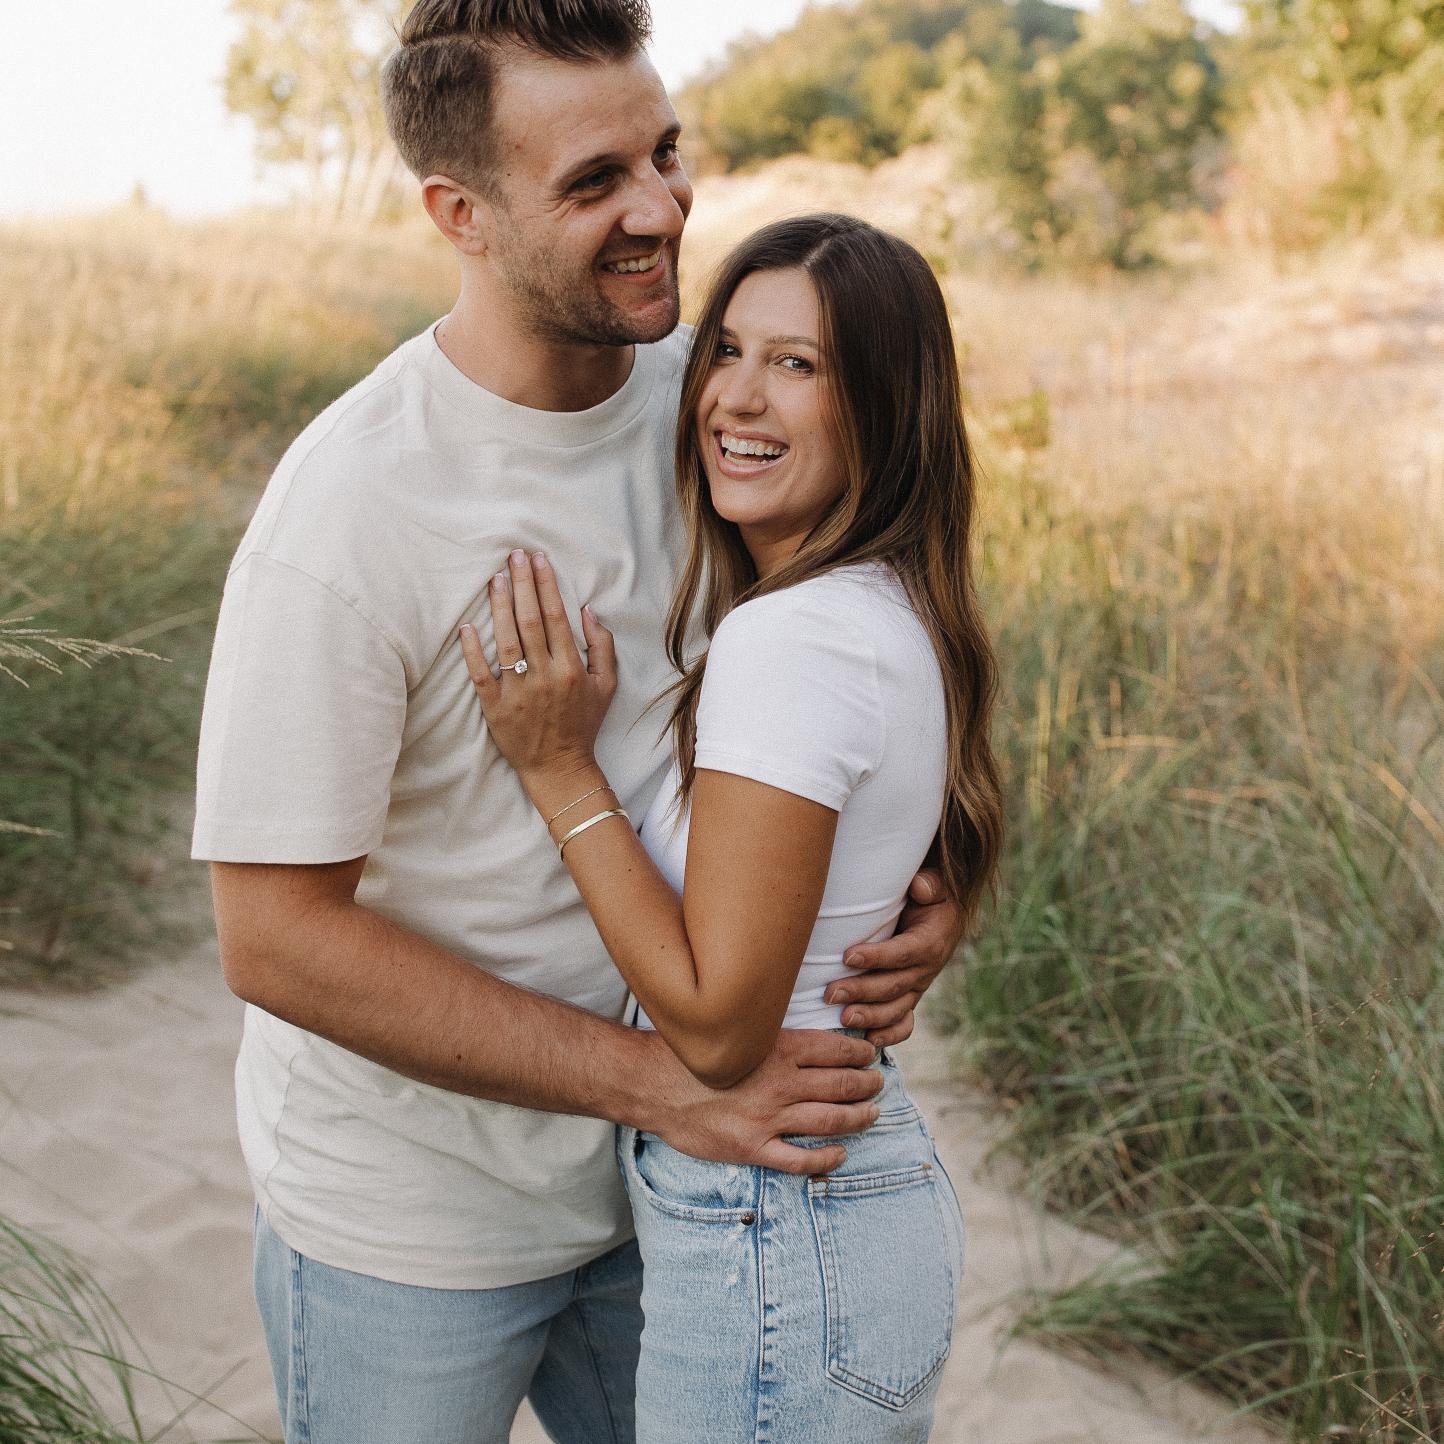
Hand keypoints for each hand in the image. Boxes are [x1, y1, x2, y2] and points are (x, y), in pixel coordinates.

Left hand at [460, 550, 616, 793]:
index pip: (556, 616)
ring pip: (506, 641)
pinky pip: (481, 674)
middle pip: (529, 621)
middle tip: (513, 556)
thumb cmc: (583, 723)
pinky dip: (473, 650)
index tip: (538, 560)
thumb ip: (602, 646)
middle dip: (522, 584)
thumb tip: (587, 610)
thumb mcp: (607, 686)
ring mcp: (518, 692)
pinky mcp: (495, 708)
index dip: (545, 585)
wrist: (559, 767)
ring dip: (499, 607)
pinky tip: (467, 626)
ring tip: (495, 579)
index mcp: (571, 668)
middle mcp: (544, 676)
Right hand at [643, 1028, 883, 1174]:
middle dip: (866, 1085)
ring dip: (857, 1118)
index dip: (860, 1054)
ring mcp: (768, 1118)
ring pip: (829, 1120)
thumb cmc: (692, 1053)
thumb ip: (770, 1035)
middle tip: (878, 1085)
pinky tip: (840, 1154)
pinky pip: (800, 1160)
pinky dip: (826, 1159)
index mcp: (776, 1049)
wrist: (652, 1084)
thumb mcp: (736, 1032)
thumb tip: (802, 1033)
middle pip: (840, 1085)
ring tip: (871, 1114)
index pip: (834, 1050)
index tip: (870, 1056)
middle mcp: (779, 1083)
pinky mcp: (753, 1147)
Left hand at [824, 869, 961, 1047]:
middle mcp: (925, 970)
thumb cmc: (929, 898)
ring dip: (869, 1017)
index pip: (902, 953)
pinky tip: (869, 1041)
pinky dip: (889, 1035)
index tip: (847, 956)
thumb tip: (919, 886)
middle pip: (893, 986)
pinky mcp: (910, 998)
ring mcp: (917, 988)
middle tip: (830, 994)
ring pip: (895, 1009)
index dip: (876, 956)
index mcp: (930, 943)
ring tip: (843, 1019)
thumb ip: (929, 884)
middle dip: (861, 991)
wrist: (943, 918)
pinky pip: (904, 1023)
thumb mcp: (934, 885)